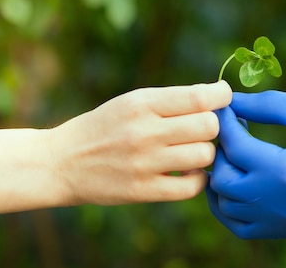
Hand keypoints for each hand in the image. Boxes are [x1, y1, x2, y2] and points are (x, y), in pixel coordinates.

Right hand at [48, 81, 231, 204]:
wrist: (62, 162)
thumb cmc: (106, 126)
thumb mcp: (133, 102)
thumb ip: (173, 100)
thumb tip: (218, 98)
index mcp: (142, 103)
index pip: (199, 97)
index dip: (221, 96)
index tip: (223, 97)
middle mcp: (144, 131)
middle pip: (209, 126)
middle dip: (212, 125)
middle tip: (201, 129)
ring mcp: (144, 163)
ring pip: (205, 155)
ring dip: (205, 152)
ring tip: (191, 151)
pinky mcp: (142, 191)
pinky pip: (192, 187)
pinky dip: (197, 179)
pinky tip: (187, 173)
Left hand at [207, 91, 285, 239]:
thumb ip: (269, 105)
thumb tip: (234, 102)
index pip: (236, 146)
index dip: (225, 121)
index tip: (225, 105)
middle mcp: (282, 205)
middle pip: (223, 181)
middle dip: (220, 150)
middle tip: (230, 128)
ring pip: (228, 209)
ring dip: (223, 178)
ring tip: (235, 153)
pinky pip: (245, 227)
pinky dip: (233, 206)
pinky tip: (244, 181)